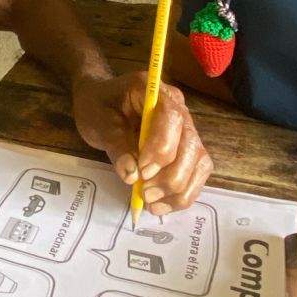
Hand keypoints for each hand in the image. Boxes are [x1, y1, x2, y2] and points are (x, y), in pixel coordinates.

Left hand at [72, 71, 212, 214]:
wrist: (103, 103)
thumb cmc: (98, 107)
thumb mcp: (97, 122)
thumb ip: (115, 145)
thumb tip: (131, 175)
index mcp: (154, 91)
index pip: (172, 117)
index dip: (162, 147)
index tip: (142, 170)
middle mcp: (179, 108)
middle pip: (190, 143)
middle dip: (170, 175)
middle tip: (144, 193)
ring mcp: (186, 129)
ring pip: (199, 161)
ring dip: (178, 189)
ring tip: (151, 202)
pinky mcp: (187, 150)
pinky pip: (196, 173)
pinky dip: (182, 194)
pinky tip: (160, 205)